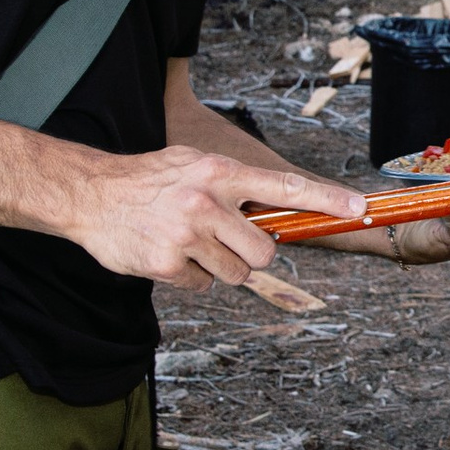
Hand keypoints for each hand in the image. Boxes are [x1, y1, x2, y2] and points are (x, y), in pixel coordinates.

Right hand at [67, 145, 363, 289]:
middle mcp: (206, 201)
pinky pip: (203, 285)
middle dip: (250, 253)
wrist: (89, 194)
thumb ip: (235, 185)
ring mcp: (186, 235)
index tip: (359, 207)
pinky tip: (168, 255)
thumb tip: (282, 207)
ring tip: (189, 243)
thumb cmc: (150, 180)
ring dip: (219, 266)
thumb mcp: (194, 164)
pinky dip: (190, 277)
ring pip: (236, 273)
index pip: (284, 187)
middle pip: (263, 251)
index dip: (326, 199)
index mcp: (219, 172)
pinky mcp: (167, 265)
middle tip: (223, 241)